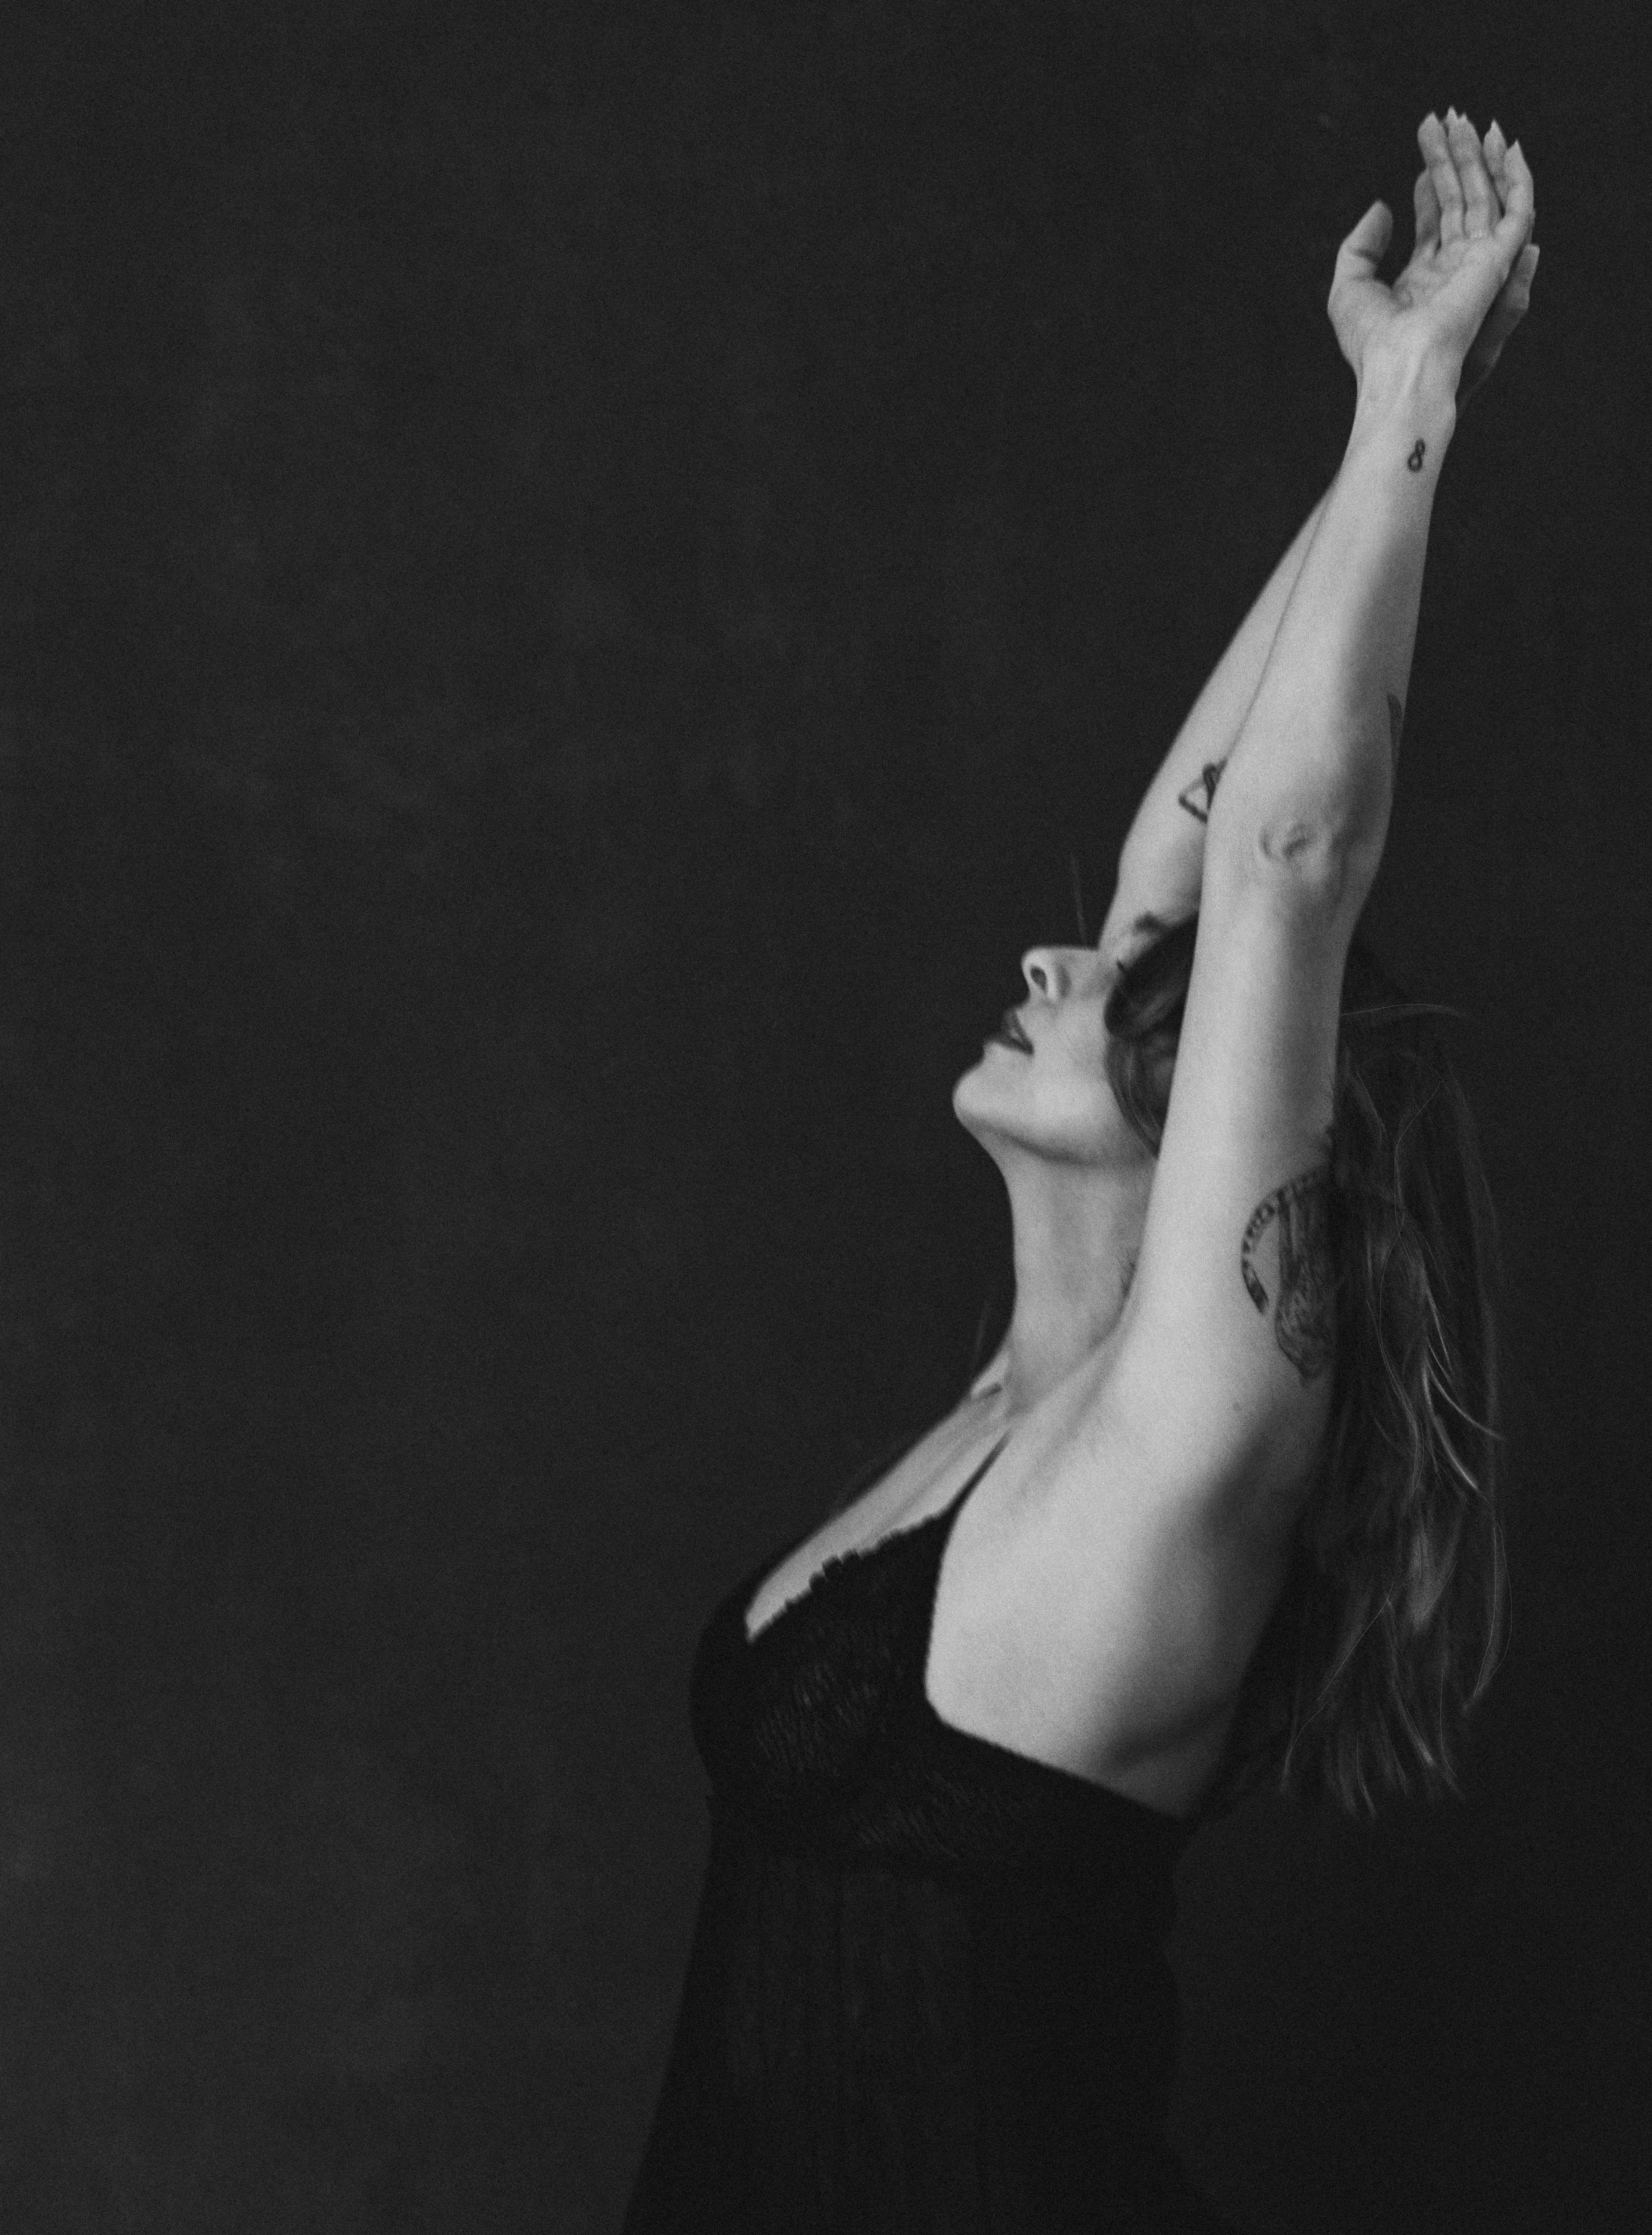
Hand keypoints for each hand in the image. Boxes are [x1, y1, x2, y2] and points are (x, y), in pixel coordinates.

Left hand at [1327, 110, 1537, 404]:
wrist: (1401, 367)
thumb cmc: (1372, 342)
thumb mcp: (1348, 288)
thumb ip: (1360, 245)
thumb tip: (1382, 206)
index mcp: (1423, 281)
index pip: (1433, 220)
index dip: (1430, 182)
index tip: (1424, 149)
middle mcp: (1454, 271)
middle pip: (1458, 201)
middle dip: (1453, 158)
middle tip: (1446, 117)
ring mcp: (1478, 265)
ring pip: (1484, 198)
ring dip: (1479, 157)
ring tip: (1468, 118)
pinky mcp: (1498, 260)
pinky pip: (1516, 212)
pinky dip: (1517, 179)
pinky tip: (1509, 146)